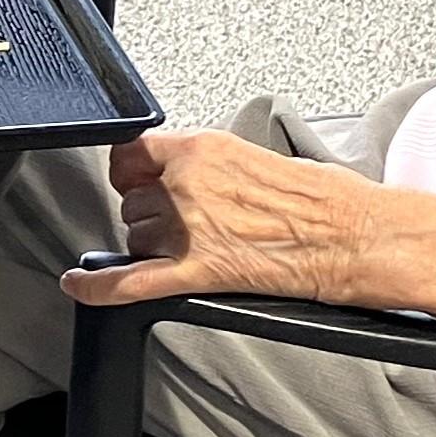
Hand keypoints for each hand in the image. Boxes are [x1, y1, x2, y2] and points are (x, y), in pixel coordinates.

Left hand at [63, 130, 388, 311]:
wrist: (357, 236)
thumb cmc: (322, 199)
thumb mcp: (252, 156)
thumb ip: (205, 165)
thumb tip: (182, 177)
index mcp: (202, 149)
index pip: (130, 154)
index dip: (131, 173)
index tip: (137, 181)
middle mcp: (187, 184)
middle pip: (133, 202)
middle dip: (153, 214)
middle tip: (193, 222)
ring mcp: (190, 229)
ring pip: (136, 238)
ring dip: (154, 246)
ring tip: (201, 247)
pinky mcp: (199, 272)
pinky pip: (129, 282)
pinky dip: (98, 287)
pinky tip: (79, 285)